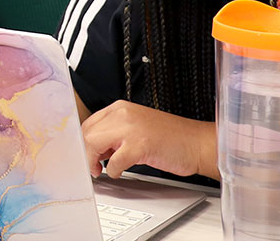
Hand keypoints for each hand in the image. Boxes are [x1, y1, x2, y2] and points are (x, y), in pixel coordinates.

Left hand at [80, 100, 215, 179]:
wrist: (196, 143)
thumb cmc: (171, 138)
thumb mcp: (137, 127)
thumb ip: (115, 133)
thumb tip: (93, 149)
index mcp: (121, 108)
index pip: (89, 123)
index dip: (84, 142)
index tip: (85, 155)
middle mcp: (123, 114)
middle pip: (87, 133)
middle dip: (85, 154)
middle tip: (93, 167)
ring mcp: (131, 128)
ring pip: (93, 144)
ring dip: (93, 162)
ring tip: (102, 170)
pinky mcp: (140, 145)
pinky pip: (113, 162)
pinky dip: (112, 171)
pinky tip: (119, 172)